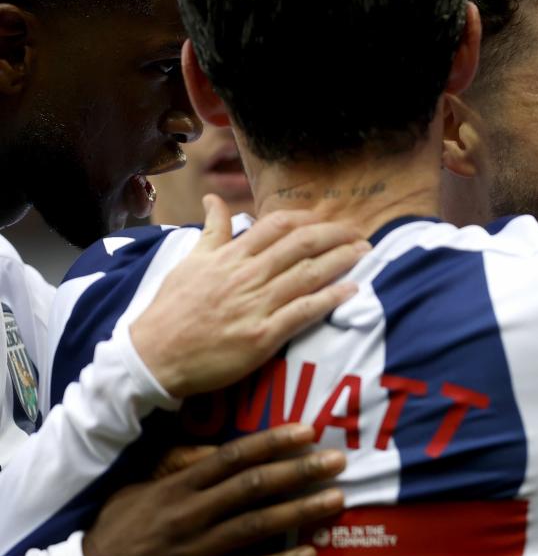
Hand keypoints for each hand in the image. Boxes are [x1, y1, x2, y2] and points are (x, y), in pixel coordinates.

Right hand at [83, 423, 345, 555]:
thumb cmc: (117, 532)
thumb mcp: (138, 489)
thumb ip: (178, 467)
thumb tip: (216, 449)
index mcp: (176, 487)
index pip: (231, 457)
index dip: (271, 442)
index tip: (307, 431)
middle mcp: (190, 516)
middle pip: (253, 488)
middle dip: (299, 472)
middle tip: (337, 462)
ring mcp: (197, 552)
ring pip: (257, 527)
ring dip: (301, 512)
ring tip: (336, 500)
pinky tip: (310, 553)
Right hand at [130, 195, 369, 397]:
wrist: (153, 356)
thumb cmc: (172, 309)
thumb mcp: (189, 261)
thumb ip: (212, 231)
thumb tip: (215, 200)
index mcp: (230, 256)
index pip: (277, 226)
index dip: (308, 219)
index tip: (328, 219)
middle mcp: (246, 276)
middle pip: (301, 245)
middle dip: (335, 235)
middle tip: (359, 232)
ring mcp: (256, 305)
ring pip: (308, 274)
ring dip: (342, 260)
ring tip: (365, 252)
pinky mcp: (262, 336)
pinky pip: (304, 312)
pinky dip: (331, 298)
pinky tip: (352, 290)